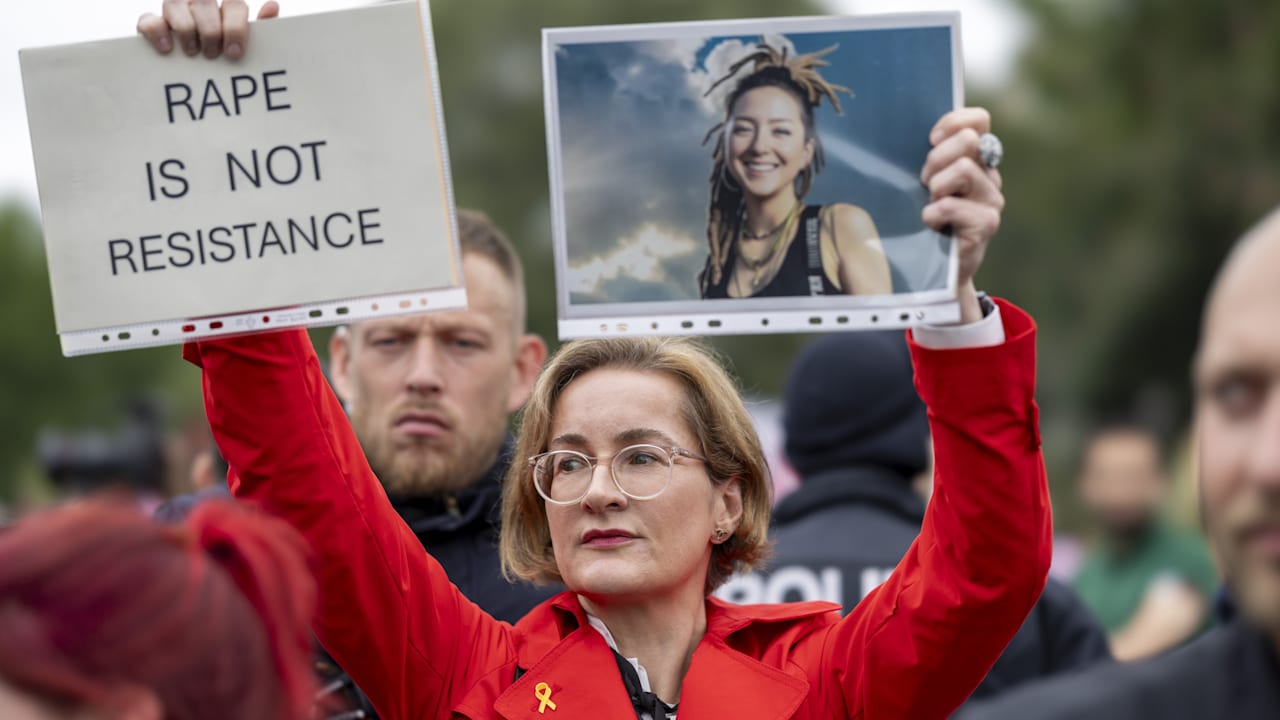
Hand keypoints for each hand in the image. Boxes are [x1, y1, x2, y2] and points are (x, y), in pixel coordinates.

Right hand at [137, 0, 279, 59]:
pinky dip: (156, 31)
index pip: (234, 3)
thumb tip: (273, 5)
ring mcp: (174, 11)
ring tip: (193, 52)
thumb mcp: (247, 49)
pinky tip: (167, 49)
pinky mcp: (151, 24)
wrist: (200, 85)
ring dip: (185, 28)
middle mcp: (199, 4)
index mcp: (226, 9)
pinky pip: (148, 19)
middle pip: (204, 1)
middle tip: (213, 55)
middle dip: (211, 29)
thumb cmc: (228, 61)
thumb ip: (261, 30)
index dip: (235, 26)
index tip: (234, 53)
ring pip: (174, 3)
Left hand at [920, 107, 1003, 322]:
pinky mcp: (986, 223)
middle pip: (968, 140)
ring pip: (963, 169)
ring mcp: (991, 199)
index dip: (954, 121)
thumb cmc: (923, 221)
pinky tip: (930, 224)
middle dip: (936, 158)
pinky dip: (935, 213)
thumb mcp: (921, 185)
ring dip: (936, 186)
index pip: (979, 120)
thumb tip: (893, 131)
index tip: (930, 139)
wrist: (938, 270)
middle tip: (924, 182)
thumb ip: (924, 159)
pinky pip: (954, 205)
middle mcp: (989, 175)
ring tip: (929, 204)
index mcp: (975, 159)